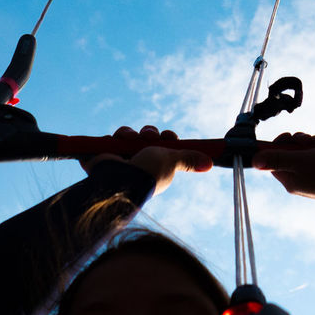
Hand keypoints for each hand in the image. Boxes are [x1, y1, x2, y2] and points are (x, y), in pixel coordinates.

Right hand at [81, 126, 212, 195]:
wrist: (117, 180)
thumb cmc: (148, 173)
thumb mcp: (172, 162)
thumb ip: (189, 159)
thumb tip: (210, 164)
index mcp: (156, 167)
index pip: (163, 146)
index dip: (166, 138)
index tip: (168, 136)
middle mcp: (139, 163)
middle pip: (146, 138)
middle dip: (149, 133)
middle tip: (149, 137)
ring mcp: (121, 160)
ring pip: (128, 136)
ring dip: (130, 134)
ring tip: (130, 139)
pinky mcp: (104, 158)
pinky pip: (110, 140)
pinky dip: (113, 139)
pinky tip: (114, 142)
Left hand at [252, 132, 314, 199]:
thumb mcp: (298, 160)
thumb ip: (276, 159)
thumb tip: (254, 161)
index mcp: (288, 179)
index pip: (275, 158)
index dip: (281, 143)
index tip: (291, 136)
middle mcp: (298, 181)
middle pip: (291, 153)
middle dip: (301, 141)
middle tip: (310, 139)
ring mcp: (312, 178)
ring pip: (306, 153)